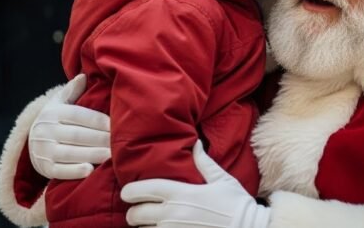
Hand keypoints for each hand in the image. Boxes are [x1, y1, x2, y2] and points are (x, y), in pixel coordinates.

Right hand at [29, 74, 111, 179]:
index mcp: (52, 113)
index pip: (77, 115)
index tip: (115, 125)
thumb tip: (83, 76)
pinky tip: (90, 170)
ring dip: (92, 155)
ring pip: (70, 153)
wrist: (31, 143)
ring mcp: (43, 150)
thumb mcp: (58, 103)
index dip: (97, 120)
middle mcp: (45, 131)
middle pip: (76, 135)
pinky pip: (60, 171)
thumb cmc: (55, 120)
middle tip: (119, 142)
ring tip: (111, 156)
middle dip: (100, 139)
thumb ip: (71, 91)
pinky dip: (74, 171)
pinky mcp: (44, 168)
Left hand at [121, 140, 269, 227]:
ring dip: (144, 227)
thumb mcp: (222, 180)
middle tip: (136, 212)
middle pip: (137, 214)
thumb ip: (204, 163)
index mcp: (182, 193)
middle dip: (133, 213)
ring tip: (148, 224)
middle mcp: (173, 213)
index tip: (127, 193)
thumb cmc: (237, 204)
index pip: (145, 190)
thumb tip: (196, 144)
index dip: (130, 191)